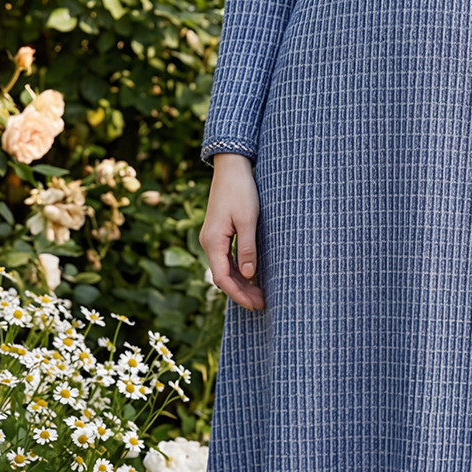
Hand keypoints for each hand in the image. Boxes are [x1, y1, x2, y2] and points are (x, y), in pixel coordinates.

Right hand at [199, 153, 265, 310]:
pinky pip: (226, 258)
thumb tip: (248, 275)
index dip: (239, 294)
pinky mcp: (219, 233)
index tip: (256, 304)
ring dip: (241, 283)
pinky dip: (239, 270)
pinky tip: (253, 276)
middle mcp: (208, 242)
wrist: (232, 167)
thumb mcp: (248, 219)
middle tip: (262, 304)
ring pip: (225, 269)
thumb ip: (247, 248)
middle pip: (223, 276)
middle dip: (242, 292)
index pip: (222, 278)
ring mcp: (212, 238)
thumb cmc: (241, 190)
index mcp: (213, 241)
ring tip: (260, 294)